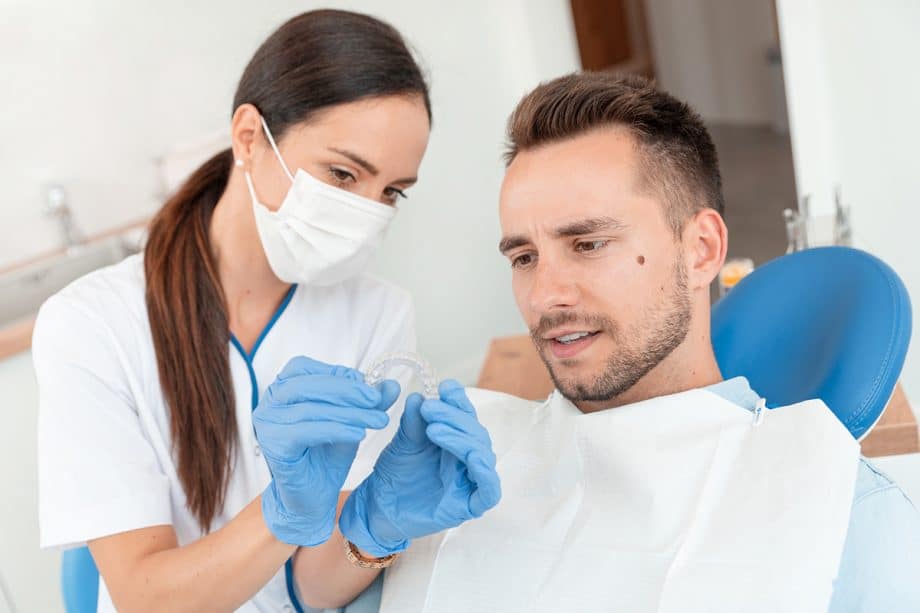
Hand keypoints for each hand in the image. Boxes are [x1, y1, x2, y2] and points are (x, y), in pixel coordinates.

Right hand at [253, 356, 399, 545]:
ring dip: (349, 413)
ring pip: (311, 409)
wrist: (312, 499)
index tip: (368, 387)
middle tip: (376, 400)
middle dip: (347, 391)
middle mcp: (268, 403)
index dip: (337, 374)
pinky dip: (335, 430)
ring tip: (377, 420)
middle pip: (308, 385)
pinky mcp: (273, 445)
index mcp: (281, 389)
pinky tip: (358, 434)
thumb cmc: (325, 456)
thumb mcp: (351, 421)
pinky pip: (306, 431)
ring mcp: (267, 424)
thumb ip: (368, 402)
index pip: (304, 367)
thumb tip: (392, 385)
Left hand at [339, 379, 501, 556]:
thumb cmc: (394, 474)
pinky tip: (473, 457)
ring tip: (434, 429)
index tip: (445, 387)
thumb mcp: (404, 442)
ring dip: (462, 438)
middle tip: (428, 408)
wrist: (378, 508)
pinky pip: (489, 490)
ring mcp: (470, 482)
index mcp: (456, 441)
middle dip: (454, 417)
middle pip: (475, 433)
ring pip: (482, 455)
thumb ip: (414, 422)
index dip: (459, 401)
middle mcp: (467, 460)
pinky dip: (486, 473)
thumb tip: (418, 397)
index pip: (466, 416)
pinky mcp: (469, 506)